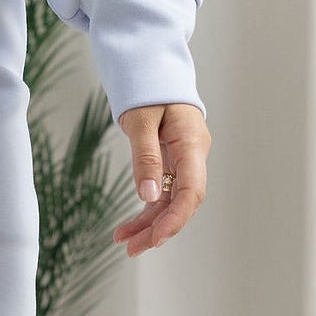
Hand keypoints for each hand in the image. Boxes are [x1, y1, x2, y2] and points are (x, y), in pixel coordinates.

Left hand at [113, 101, 209, 254]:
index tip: (156, 238)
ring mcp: (184, 159)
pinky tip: (128, 227)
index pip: (191, 190)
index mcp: (191, 142)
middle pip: (182, 202)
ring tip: (123, 242)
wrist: (152, 66)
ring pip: (171, 200)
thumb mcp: (140, 120)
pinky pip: (163, 191)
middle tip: (132, 249)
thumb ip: (145, 157)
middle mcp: (193, 154)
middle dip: (159, 228)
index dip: (176, 218)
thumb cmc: (148, 86)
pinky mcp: (172, 161)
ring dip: (149, 223)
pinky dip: (146, 209)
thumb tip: (148, 196)